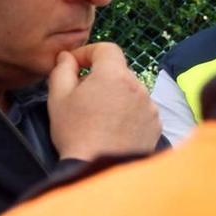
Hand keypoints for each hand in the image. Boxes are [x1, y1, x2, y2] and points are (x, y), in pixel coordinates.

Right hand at [47, 43, 160, 161]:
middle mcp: (138, 87)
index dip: (89, 52)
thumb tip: (67, 57)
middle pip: (119, 71)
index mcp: (114, 75)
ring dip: (116, 95)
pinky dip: (128, 112)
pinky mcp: (157, 124)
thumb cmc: (75, 132)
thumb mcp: (58, 97)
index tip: (76, 65)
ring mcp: (150, 106)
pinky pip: (141, 109)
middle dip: (101, 77)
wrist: (99, 167)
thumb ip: (62, 70)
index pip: (108, 49)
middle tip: (82, 95)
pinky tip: (114, 127)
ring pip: (131, 91)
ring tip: (98, 115)